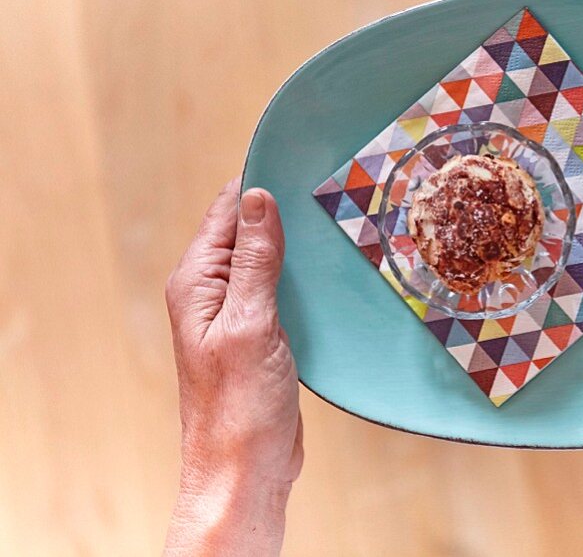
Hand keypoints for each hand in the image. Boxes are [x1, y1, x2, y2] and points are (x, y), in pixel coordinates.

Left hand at [164, 179, 302, 555]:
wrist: (246, 468)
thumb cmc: (239, 405)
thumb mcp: (250, 323)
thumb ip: (253, 260)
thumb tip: (257, 197)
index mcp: (197, 282)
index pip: (227, 211)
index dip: (260, 183)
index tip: (302, 158)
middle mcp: (212, 292)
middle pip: (249, 231)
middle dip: (285, 209)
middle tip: (333, 187)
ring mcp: (238, 313)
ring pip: (270, 259)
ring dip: (299, 243)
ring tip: (341, 220)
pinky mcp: (262, 332)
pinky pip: (283, 288)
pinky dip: (306, 275)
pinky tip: (335, 269)